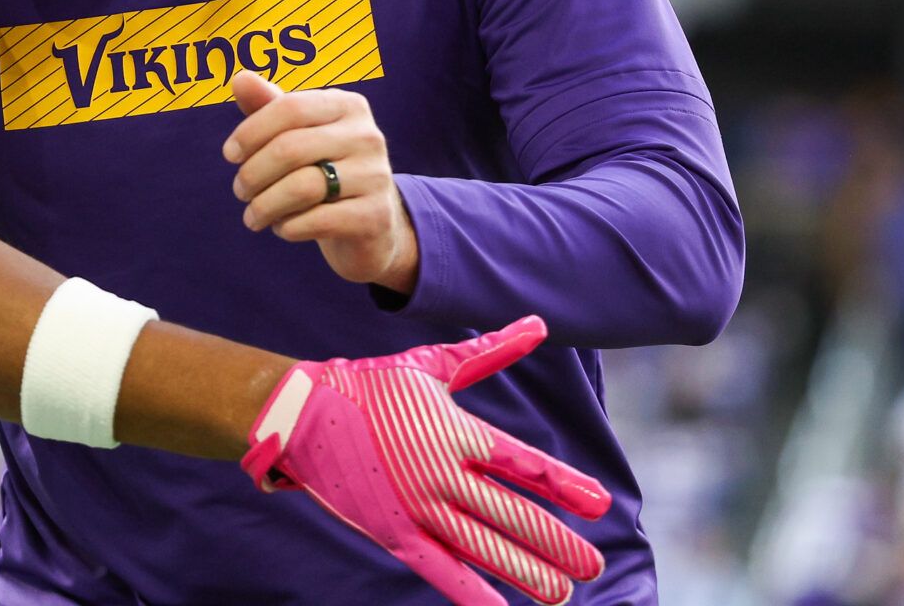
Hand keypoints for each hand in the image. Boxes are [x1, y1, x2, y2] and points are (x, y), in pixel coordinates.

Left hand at [224, 70, 418, 293]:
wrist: (369, 224)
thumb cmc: (324, 168)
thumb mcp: (297, 133)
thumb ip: (268, 106)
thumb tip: (239, 79)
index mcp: (348, 105)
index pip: (289, 108)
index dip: (250, 131)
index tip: (230, 154)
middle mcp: (367, 136)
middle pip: (290, 148)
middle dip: (252, 173)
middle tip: (239, 191)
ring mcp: (376, 176)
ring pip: (302, 187)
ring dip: (264, 205)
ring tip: (253, 215)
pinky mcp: (375, 216)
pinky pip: (316, 221)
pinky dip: (288, 227)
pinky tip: (282, 228)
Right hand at [242, 317, 609, 605]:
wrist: (302, 412)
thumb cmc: (372, 385)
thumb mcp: (432, 366)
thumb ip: (489, 351)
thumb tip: (539, 324)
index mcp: (456, 432)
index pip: (524, 464)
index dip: (565, 485)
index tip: (600, 505)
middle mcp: (441, 472)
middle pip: (513, 516)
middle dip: (559, 545)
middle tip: (592, 566)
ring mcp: (417, 506)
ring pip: (484, 549)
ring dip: (528, 574)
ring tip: (562, 594)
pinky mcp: (393, 532)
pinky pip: (441, 571)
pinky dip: (474, 595)